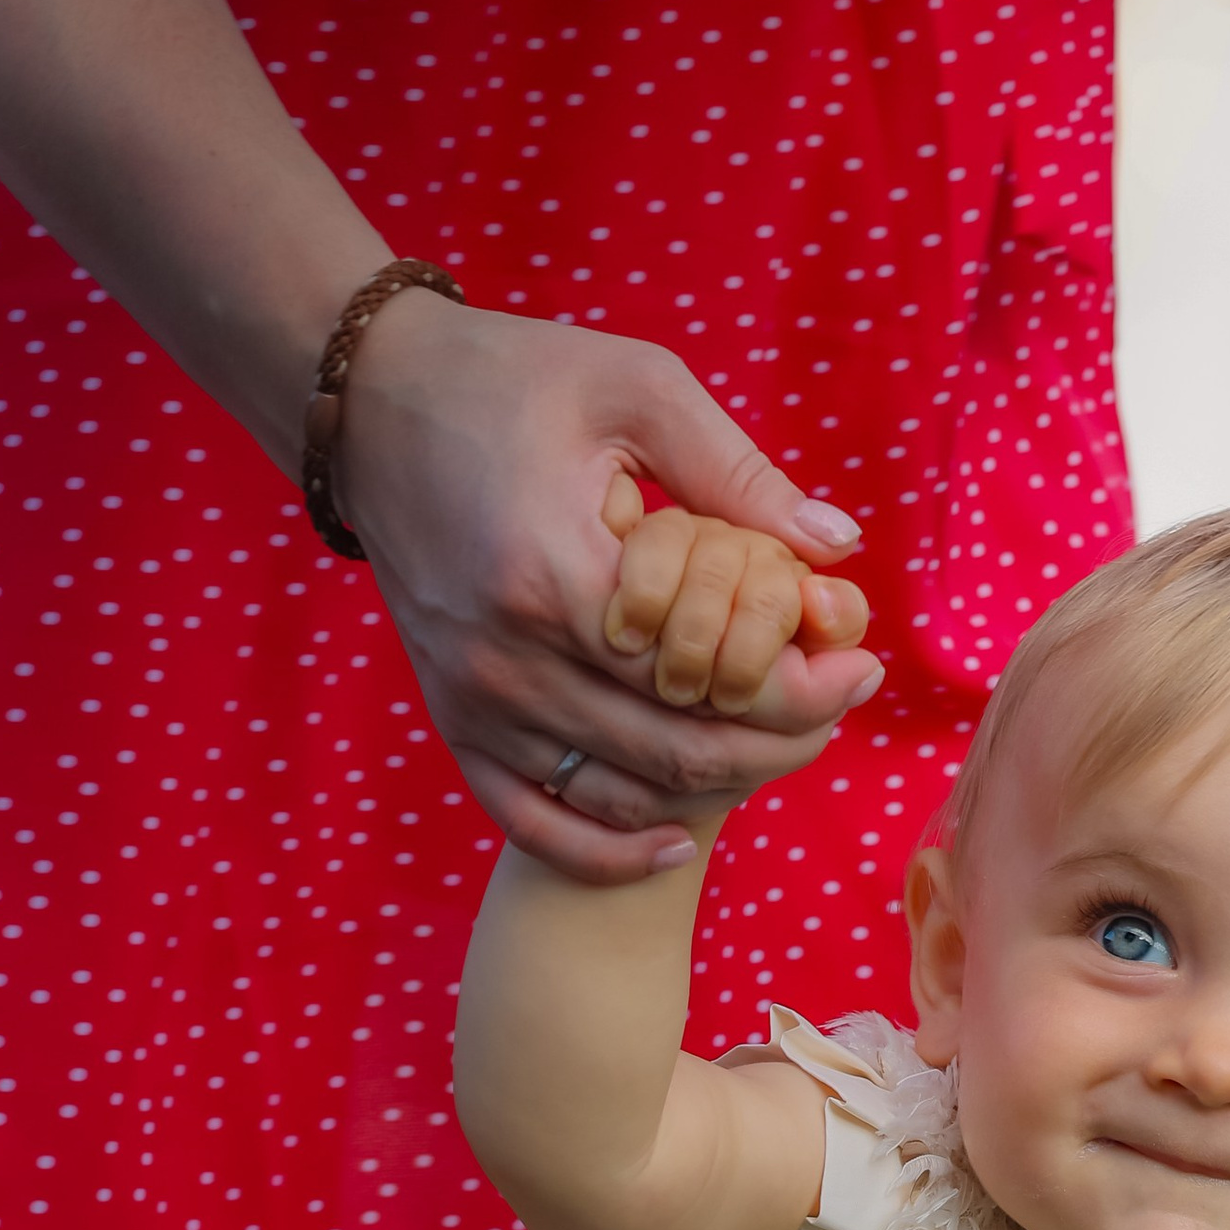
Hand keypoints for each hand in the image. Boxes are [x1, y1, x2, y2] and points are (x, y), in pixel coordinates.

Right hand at [333, 295, 886, 884]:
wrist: (370, 401)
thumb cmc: (512, 381)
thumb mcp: (635, 390)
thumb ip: (736, 472)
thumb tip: (837, 543)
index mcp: (553, 573)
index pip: (703, 675)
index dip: (798, 689)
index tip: (859, 667)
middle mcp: (505, 656)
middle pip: (673, 749)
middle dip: (777, 743)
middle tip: (838, 710)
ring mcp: (471, 699)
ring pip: (619, 792)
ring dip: (714, 789)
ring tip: (783, 747)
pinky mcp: (451, 718)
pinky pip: (531, 819)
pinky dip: (606, 848)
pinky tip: (675, 840)